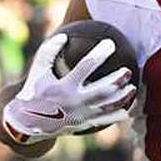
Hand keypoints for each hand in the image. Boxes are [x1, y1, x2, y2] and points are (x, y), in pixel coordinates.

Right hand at [1, 33, 135, 141]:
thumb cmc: (34, 90)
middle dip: (118, 79)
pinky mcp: (84, 125)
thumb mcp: (37, 69)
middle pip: (103, 90)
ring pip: (108, 107)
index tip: (110, 43)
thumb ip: (49, 51)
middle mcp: (75, 102)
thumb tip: (64, 35)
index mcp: (64, 86)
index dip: (100, 53)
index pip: (86, 66)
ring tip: (132, 87)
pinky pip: (106, 121)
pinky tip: (129, 107)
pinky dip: (119, 114)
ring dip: (123, 97)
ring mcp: (81, 116)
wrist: (27, 122)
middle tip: (128, 70)